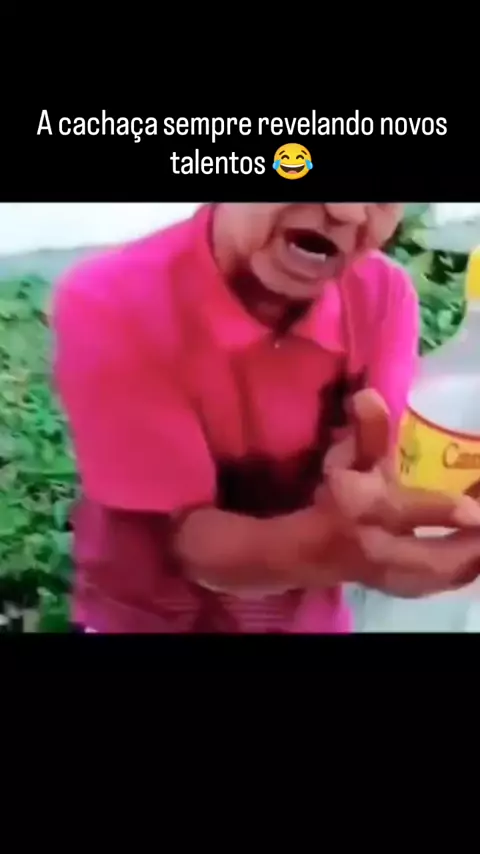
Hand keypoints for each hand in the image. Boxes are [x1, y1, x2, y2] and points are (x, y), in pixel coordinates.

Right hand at [316, 390, 479, 598]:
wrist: (316, 553)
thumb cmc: (339, 499)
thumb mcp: (350, 461)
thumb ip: (367, 430)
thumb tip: (369, 396)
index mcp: (363, 511)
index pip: (404, 513)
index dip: (442, 511)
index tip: (475, 510)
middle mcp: (380, 550)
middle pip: (438, 558)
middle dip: (475, 544)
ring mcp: (397, 579)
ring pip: (449, 575)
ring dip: (476, 556)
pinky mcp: (411, 590)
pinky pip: (450, 580)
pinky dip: (471, 565)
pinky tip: (478, 547)